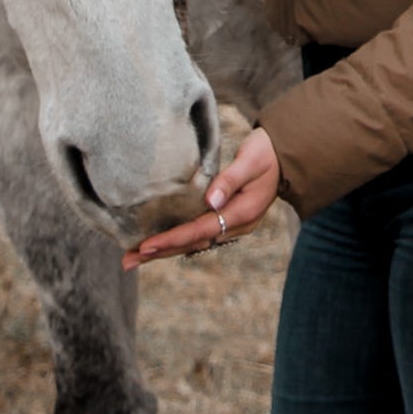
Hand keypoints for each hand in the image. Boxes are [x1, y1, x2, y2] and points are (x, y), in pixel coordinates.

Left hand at [122, 128, 280, 269]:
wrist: (284, 154)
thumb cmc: (266, 153)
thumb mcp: (251, 160)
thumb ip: (231, 179)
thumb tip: (211, 200)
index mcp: (243, 213)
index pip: (201, 230)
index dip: (172, 239)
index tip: (146, 245)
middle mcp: (237, 225)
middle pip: (193, 243)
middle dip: (160, 253)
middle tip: (128, 261)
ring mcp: (232, 224)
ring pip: (194, 242)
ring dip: (165, 250)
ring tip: (134, 257)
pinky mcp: (227, 218)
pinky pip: (199, 234)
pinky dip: (177, 240)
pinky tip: (159, 243)